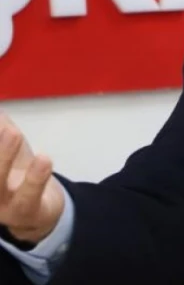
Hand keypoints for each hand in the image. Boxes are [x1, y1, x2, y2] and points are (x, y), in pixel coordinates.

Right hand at [0, 113, 64, 244]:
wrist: (38, 213)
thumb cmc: (15, 175)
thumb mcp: (5, 147)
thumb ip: (1, 124)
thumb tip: (2, 106)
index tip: (1, 122)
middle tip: (5, 126)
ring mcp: (0, 204)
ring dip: (4, 155)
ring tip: (14, 132)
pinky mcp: (25, 210)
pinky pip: (29, 195)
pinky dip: (36, 177)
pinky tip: (44, 159)